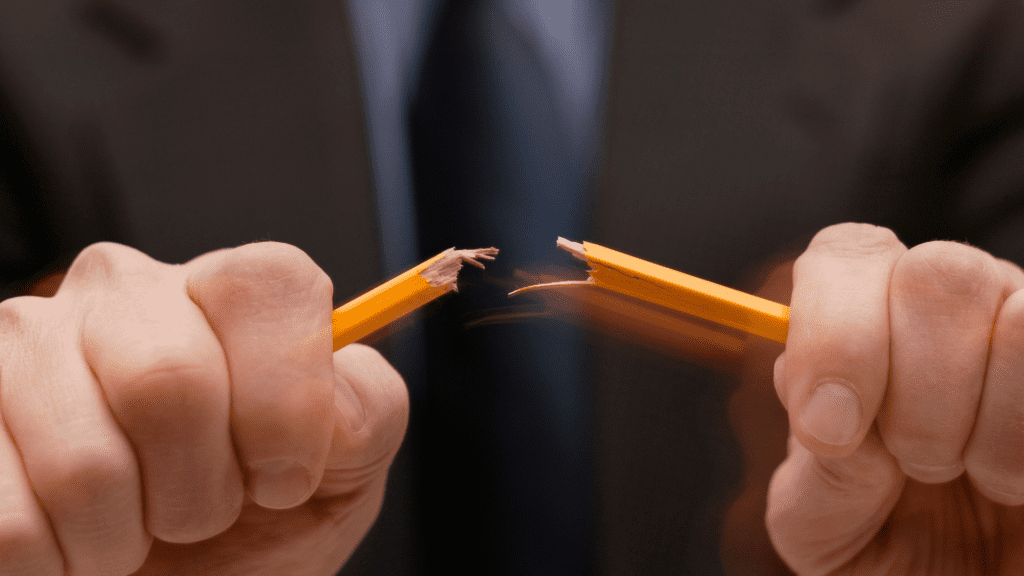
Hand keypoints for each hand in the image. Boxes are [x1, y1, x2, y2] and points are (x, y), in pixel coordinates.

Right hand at [0, 241, 408, 575]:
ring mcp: (23, 341)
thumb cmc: (248, 529)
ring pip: (84, 465)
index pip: (270, 285)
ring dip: (122, 540)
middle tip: (197, 514)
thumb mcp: (336, 475)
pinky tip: (67, 546)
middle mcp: (121, 291)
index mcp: (225, 291)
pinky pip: (11, 523)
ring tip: (129, 530)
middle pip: (169, 382)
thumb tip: (333, 391)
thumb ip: (364, 414)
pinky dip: (54, 568)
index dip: (288, 401)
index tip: (284, 478)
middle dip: (201, 491)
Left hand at [767, 223, 1023, 574]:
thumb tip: (839, 419)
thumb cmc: (897, 551)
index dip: (835, 336)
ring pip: (1020, 320)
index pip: (848, 255)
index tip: (830, 431)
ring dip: (989, 429)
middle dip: (916, 392)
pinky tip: (1022, 482)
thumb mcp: (823, 528)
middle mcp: (952, 310)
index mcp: (867, 325)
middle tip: (919, 466)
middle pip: (936, 273)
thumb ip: (816, 476)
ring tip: (978, 477)